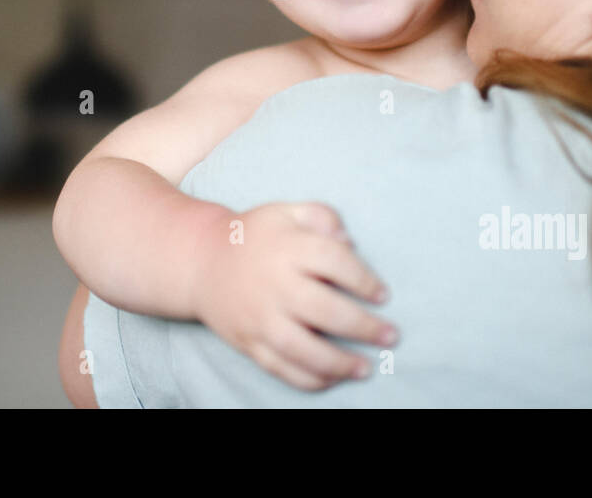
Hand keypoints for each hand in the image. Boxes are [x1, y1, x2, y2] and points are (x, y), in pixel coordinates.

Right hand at [188, 201, 396, 390]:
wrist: (201, 262)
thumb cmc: (255, 236)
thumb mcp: (286, 212)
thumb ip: (322, 217)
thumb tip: (350, 241)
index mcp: (287, 247)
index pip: (335, 262)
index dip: (365, 280)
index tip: (383, 295)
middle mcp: (273, 284)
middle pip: (325, 310)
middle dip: (363, 327)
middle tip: (391, 336)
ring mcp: (259, 317)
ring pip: (303, 349)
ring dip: (339, 363)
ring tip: (365, 368)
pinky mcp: (248, 341)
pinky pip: (280, 367)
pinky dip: (308, 379)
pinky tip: (332, 379)